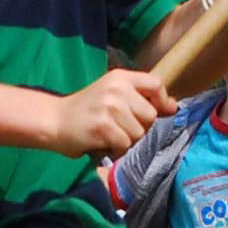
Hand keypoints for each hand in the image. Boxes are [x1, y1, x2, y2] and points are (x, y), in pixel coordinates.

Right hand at [51, 69, 175, 159]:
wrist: (54, 120)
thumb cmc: (86, 109)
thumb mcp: (112, 94)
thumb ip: (140, 97)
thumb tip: (173, 107)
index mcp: (120, 77)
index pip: (155, 85)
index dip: (162, 101)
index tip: (160, 112)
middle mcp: (117, 89)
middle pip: (150, 115)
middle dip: (140, 127)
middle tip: (119, 127)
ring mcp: (110, 107)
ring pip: (139, 133)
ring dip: (127, 140)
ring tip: (110, 135)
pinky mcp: (103, 126)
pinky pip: (125, 144)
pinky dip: (117, 150)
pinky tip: (104, 143)